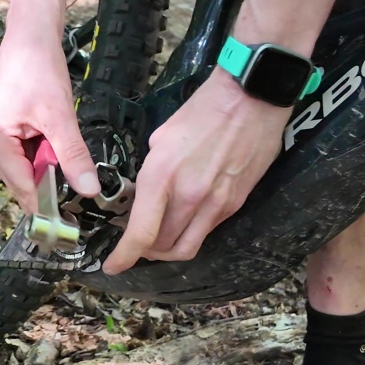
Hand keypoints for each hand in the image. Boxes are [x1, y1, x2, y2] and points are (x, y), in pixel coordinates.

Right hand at [0, 31, 100, 213]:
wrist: (31, 34)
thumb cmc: (39, 67)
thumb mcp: (60, 115)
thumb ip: (73, 155)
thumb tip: (88, 189)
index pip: (21, 185)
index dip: (46, 203)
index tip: (70, 220)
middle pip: (21, 178)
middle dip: (48, 181)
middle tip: (79, 185)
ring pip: (25, 166)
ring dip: (47, 165)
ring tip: (66, 153)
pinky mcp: (1, 127)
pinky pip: (24, 152)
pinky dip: (42, 152)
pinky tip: (56, 141)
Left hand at [103, 68, 289, 274]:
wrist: (252, 98)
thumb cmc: (203, 110)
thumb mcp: (161, 138)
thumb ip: (152, 173)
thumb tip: (147, 194)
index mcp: (162, 176)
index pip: (141, 233)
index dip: (123, 257)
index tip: (112, 266)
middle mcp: (190, 197)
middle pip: (163, 248)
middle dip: (144, 251)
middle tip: (135, 242)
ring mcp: (216, 204)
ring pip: (187, 247)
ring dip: (168, 249)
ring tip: (159, 238)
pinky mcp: (236, 203)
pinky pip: (207, 231)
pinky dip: (190, 233)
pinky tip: (184, 218)